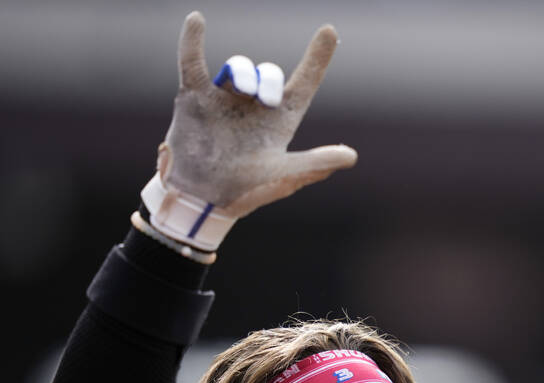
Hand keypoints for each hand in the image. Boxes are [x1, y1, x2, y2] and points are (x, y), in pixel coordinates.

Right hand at [141, 11, 357, 250]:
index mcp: (282, 120)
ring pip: (239, 67)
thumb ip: (315, 165)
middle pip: (270, 73)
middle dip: (270, 79)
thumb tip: (352, 156)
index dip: (318, 58)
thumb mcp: (285, 177)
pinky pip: (192, 62)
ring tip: (241, 90)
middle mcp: (255, 106)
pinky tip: (197, 20)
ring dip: (244, 72)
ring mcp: (225, 99)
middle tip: (266, 101)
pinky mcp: (195, 98)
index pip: (305, 82)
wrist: (204, 200)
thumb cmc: (249, 190)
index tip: (329, 31)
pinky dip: (192, 41)